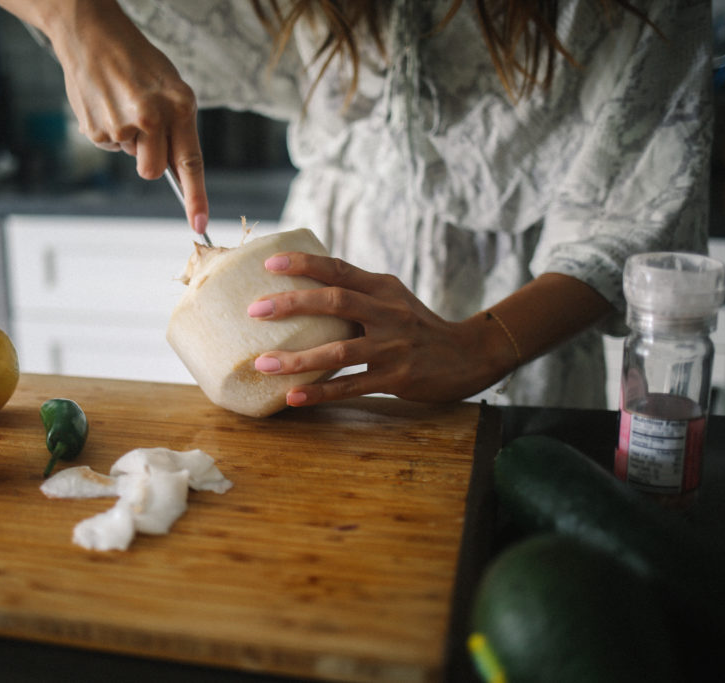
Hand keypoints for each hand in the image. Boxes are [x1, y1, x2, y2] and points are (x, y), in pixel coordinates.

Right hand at [42, 0, 208, 234]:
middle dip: (149, 161)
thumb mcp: (171, 87)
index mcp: (179, 106)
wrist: (92, 33)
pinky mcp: (96, 130)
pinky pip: (109, 145)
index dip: (196, 197)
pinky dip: (108, 129)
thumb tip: (176, 172)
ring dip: (129, 140)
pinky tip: (106, 102)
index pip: (191, 162)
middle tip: (144, 130)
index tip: (199, 224)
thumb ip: (178, 127)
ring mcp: (121, 126)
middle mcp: (152, 118)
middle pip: (153, 171)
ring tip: (123, 104)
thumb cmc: (138, 62)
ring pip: (130, 157)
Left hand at [246, 252, 514, 406]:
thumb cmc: (419, 326)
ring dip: (298, 359)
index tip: (269, 264)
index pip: (338, 268)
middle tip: (255, 310)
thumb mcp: (394, 299)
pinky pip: (352, 386)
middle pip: (335, 302)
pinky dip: (321, 391)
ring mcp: (393, 346)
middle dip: (291, 304)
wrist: (469, 355)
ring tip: (263, 363)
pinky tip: (294, 396)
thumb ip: (359, 293)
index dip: (303, 264)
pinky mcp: (397, 378)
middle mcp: (388, 313)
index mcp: (383, 289)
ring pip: (338, 351)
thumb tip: (307, 288)